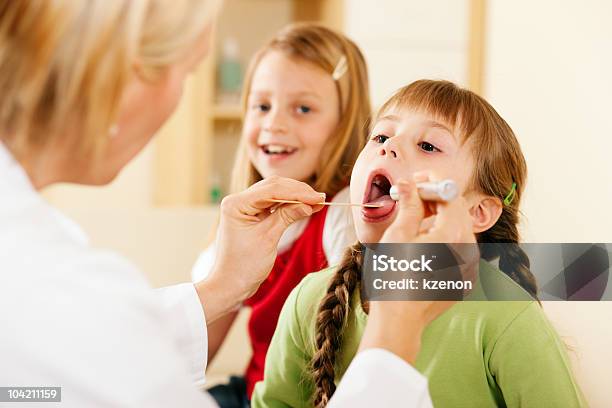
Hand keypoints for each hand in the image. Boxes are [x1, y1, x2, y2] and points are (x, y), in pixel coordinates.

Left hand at [195, 176, 324, 322]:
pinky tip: (305, 207)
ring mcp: (244, 206)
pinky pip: (273, 204)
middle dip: (298, 192)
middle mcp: (238, 200)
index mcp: (236, 204)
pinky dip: (289, 205)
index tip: (318, 197)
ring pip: (274, 193)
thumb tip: (309, 204)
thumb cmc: (244, 266)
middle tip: (321, 198)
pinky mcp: (252, 214)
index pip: (271, 190)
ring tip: (317, 202)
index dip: (297, 192)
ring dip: (295, 197)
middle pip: (273, 187)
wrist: (231, 284)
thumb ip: (287, 216)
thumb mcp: (268, 238)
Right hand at [360, 174, 478, 363]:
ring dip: (438, 218)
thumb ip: (408, 205)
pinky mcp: (465, 278)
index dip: (432, 184)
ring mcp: (470, 266)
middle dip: (435, 199)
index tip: (414, 181)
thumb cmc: (394, 278)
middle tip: (411, 196)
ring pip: (458, 229)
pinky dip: (443, 239)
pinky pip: (458, 249)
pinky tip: (421, 243)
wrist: (400, 321)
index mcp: (453, 235)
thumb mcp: (397, 236)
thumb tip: (409, 184)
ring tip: (413, 220)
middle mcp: (468, 249)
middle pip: (457, 211)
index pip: (449, 195)